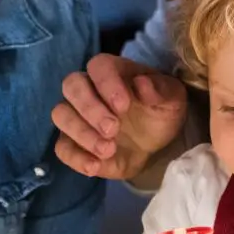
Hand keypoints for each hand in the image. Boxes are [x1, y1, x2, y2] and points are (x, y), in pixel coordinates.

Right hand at [51, 54, 187, 179]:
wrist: (155, 141)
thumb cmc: (160, 111)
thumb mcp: (172, 99)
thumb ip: (160, 89)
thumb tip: (142, 84)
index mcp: (112, 72)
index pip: (98, 66)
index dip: (107, 84)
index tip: (124, 105)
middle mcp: (88, 89)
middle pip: (71, 86)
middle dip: (90, 108)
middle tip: (113, 129)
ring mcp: (77, 116)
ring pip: (61, 114)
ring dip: (81, 133)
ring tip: (108, 149)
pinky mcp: (74, 142)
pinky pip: (62, 147)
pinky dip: (75, 157)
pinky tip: (95, 166)